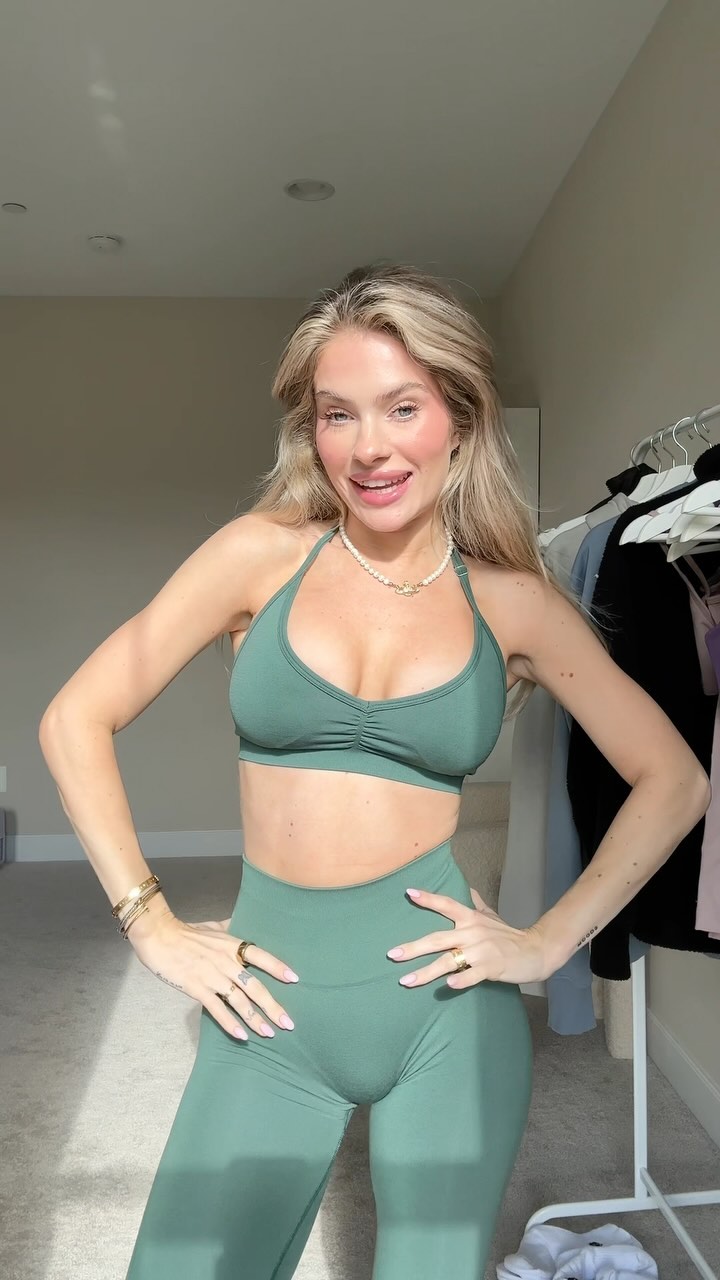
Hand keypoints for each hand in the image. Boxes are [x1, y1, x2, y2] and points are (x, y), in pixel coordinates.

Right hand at [127, 911, 299, 1039]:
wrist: (158, 935)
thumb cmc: (186, 931)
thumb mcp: (213, 926)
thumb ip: (229, 929)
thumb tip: (239, 924)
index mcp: (231, 945)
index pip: (261, 956)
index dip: (278, 968)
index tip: (295, 980)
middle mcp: (226, 961)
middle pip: (255, 986)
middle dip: (273, 1006)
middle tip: (288, 1023)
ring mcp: (211, 976)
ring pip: (239, 1001)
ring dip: (255, 1019)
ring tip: (269, 1033)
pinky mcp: (196, 988)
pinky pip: (217, 1009)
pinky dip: (230, 1023)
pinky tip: (241, 1035)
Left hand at [387, 886, 549, 988]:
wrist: (535, 951)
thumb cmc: (509, 935)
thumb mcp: (492, 916)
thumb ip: (476, 904)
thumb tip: (467, 889)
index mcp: (471, 918)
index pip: (446, 904)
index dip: (428, 899)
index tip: (409, 893)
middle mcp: (472, 932)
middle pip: (437, 938)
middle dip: (413, 947)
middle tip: (392, 955)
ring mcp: (481, 951)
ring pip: (448, 961)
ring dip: (426, 972)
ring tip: (406, 981)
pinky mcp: (491, 968)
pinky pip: (472, 975)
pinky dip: (461, 979)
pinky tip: (448, 986)